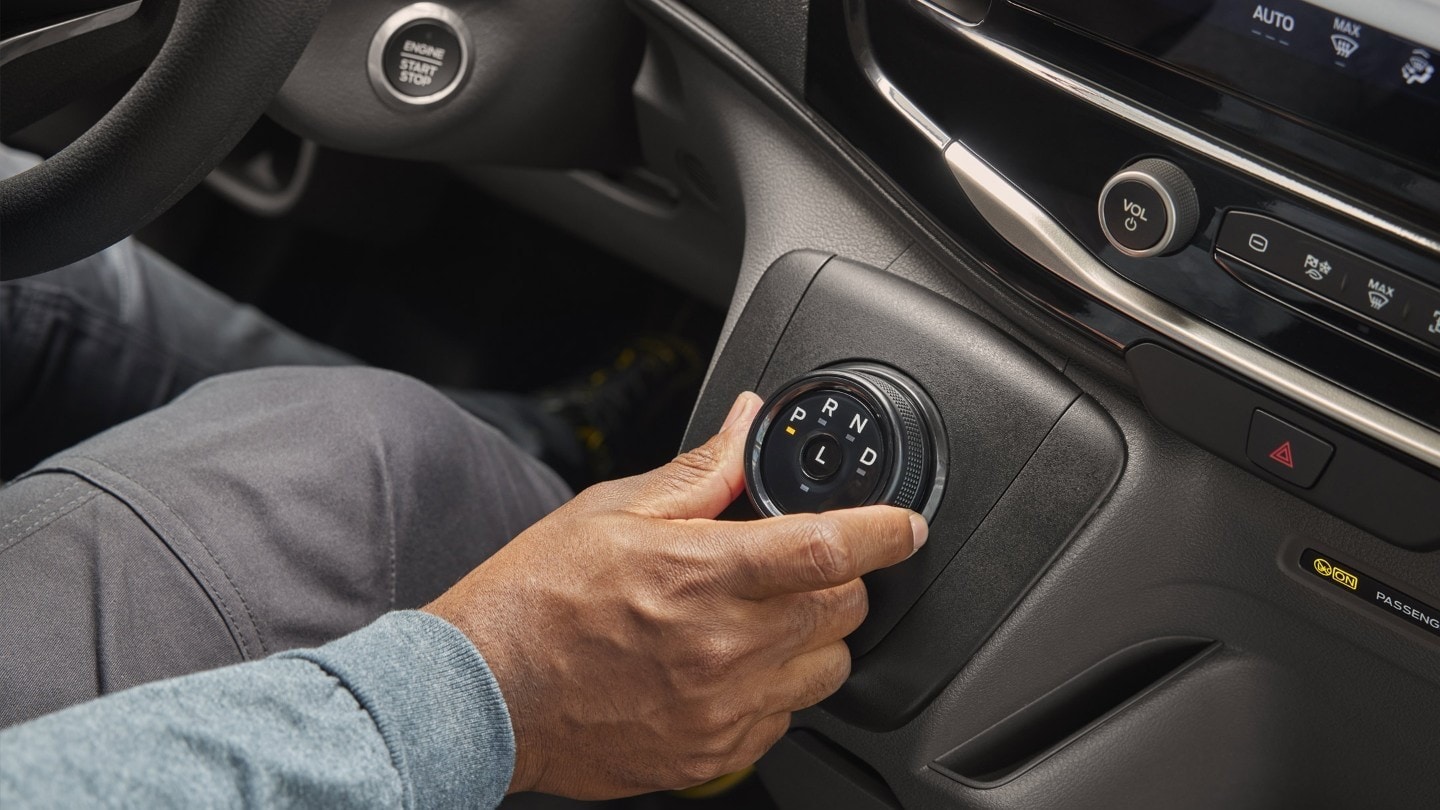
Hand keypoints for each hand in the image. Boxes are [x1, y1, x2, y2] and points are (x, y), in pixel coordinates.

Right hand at [424, 391, 926, 798]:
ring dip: (816, 635)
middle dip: (841, 578)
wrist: (484, 692)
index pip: (829, 549)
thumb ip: (699, 472)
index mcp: (702, 574)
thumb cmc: (537, 598)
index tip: (905, 525)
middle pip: (843, 609)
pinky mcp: (712, 753)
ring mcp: (721, 708)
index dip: (885, 531)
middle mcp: (722, 647)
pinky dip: (778, 688)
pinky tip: (731, 666)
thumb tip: (747, 425)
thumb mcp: (611, 510)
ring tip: (763, 617)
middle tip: (801, 563)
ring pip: (828, 670)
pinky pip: (786, 719)